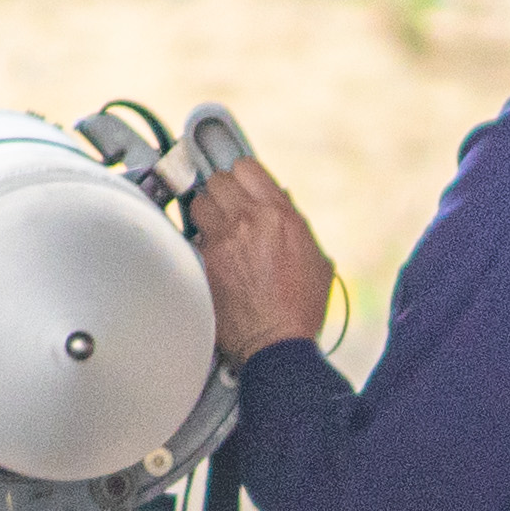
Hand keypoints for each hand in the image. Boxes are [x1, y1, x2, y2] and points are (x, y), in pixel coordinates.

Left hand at [191, 153, 336, 361]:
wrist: (276, 343)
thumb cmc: (300, 307)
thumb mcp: (315, 258)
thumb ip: (296, 224)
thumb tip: (281, 201)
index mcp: (279, 214)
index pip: (246, 167)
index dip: (242, 177)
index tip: (241, 187)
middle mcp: (249, 220)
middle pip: (218, 180)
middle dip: (222, 193)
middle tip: (227, 209)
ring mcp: (223, 239)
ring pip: (199, 202)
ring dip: (206, 213)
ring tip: (216, 229)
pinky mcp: (204, 261)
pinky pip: (194, 236)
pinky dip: (200, 242)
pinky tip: (212, 256)